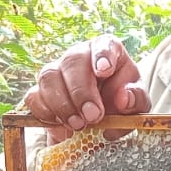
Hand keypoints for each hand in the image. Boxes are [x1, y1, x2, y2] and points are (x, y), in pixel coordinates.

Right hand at [24, 35, 149, 142]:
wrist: (98, 120)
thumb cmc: (120, 104)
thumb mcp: (136, 104)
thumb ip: (135, 99)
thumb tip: (123, 98)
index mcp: (106, 51)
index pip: (102, 44)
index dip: (102, 55)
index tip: (104, 71)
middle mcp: (79, 55)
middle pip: (72, 62)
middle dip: (81, 92)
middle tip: (93, 116)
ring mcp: (56, 71)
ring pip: (48, 77)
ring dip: (62, 104)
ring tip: (78, 126)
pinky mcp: (40, 91)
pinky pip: (33, 97)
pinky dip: (46, 113)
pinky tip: (61, 125)